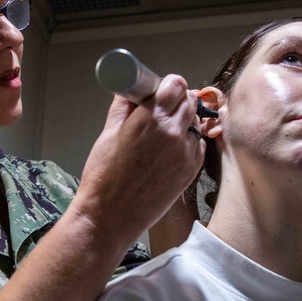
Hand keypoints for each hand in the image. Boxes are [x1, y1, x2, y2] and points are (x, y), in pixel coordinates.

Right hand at [74, 74, 205, 243]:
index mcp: (151, 119)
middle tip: (161, 109)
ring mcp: (185, 153)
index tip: (161, 89)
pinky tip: (169, 150)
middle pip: (189, 101)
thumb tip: (133, 90)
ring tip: (162, 133)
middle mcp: (174, 133)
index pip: (176, 84)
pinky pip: (197, 144)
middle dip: (177, 100)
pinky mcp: (191, 170)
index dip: (168, 84)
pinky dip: (188, 141)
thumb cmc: (104, 176)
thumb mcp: (108, 132)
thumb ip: (124, 106)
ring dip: (183, 121)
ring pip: (195, 122)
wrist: (111, 216)